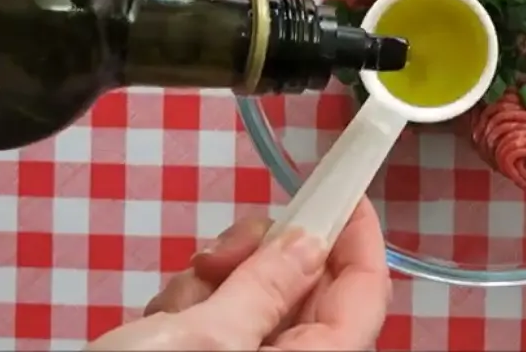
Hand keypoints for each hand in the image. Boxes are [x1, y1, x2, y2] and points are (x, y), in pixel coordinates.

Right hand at [86, 199, 391, 350]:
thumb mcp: (208, 338)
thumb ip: (266, 285)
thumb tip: (311, 243)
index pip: (366, 290)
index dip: (357, 234)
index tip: (342, 188)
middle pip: (308, 285)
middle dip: (263, 257)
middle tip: (223, 253)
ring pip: (256, 292)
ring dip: (214, 284)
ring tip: (175, 310)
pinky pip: (218, 315)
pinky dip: (189, 307)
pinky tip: (159, 326)